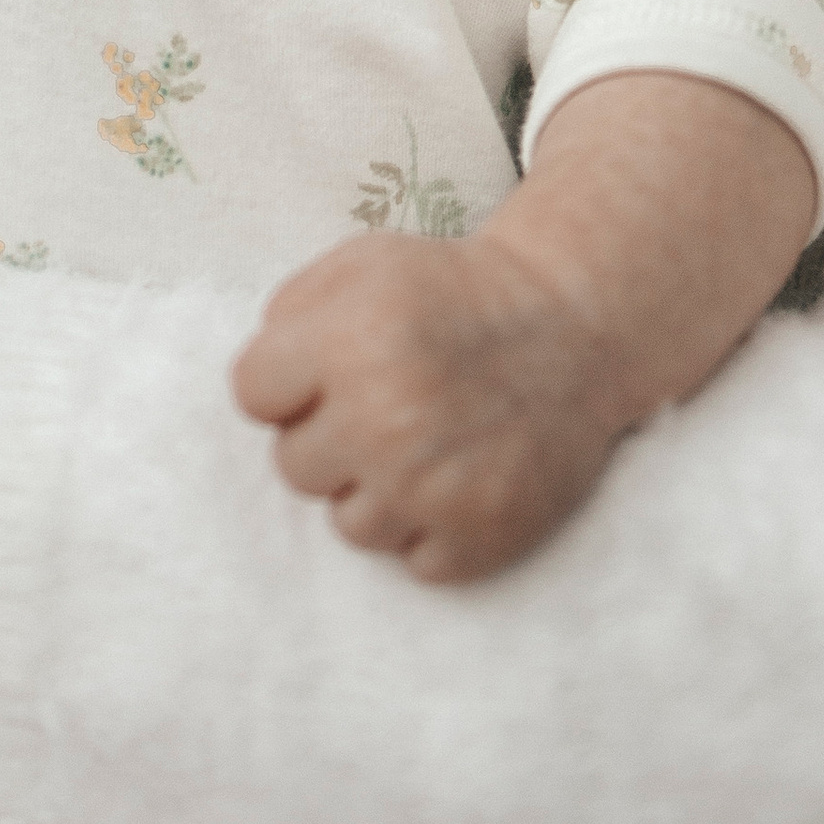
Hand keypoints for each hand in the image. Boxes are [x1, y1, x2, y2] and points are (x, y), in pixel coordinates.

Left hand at [234, 73, 818, 583]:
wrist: (572, 327)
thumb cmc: (455, 293)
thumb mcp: (363, 263)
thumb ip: (289, 312)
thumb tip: (256, 388)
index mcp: (348, 342)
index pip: (251, 395)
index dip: (285, 380)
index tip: (327, 367)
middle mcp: (384, 419)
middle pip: (292, 466)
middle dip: (329, 434)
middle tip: (386, 401)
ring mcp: (431, 488)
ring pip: (347, 525)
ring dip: (376, 488)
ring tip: (424, 440)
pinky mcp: (477, 537)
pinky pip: (410, 560)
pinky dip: (430, 526)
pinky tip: (458, 475)